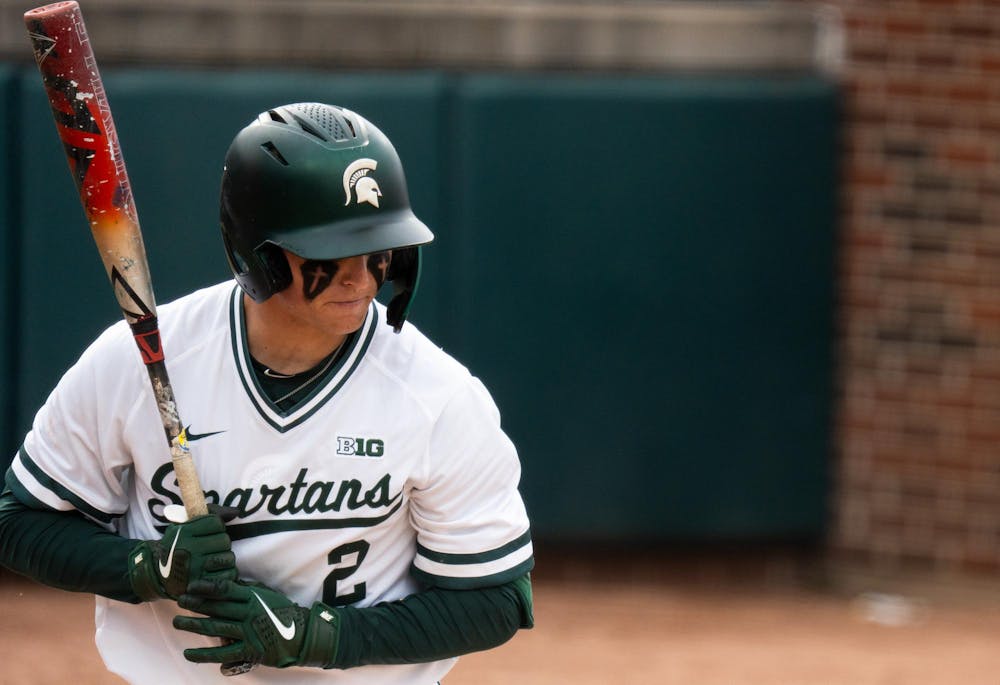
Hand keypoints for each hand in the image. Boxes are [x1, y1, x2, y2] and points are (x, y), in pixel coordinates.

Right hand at [128, 512, 236, 601]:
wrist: (156, 574)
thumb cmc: (176, 546)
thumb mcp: (184, 526)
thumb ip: (211, 515)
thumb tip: (236, 512)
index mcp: (183, 533)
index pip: (216, 523)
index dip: (216, 526)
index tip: (209, 532)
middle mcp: (188, 550)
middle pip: (224, 540)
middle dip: (221, 543)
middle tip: (212, 548)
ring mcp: (195, 569)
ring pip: (229, 558)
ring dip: (225, 558)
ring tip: (215, 560)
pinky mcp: (202, 584)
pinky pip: (228, 574)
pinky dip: (227, 572)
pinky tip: (217, 571)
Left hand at [173, 579, 339, 669]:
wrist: (303, 635)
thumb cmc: (284, 612)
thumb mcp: (268, 595)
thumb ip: (249, 591)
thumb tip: (230, 583)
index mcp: (254, 597)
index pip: (225, 589)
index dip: (206, 587)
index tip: (191, 586)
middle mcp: (249, 613)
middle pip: (217, 607)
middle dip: (195, 604)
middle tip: (179, 602)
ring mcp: (249, 632)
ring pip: (216, 628)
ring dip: (194, 625)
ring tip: (177, 622)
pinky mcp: (250, 651)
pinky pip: (223, 653)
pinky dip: (204, 654)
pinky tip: (189, 653)